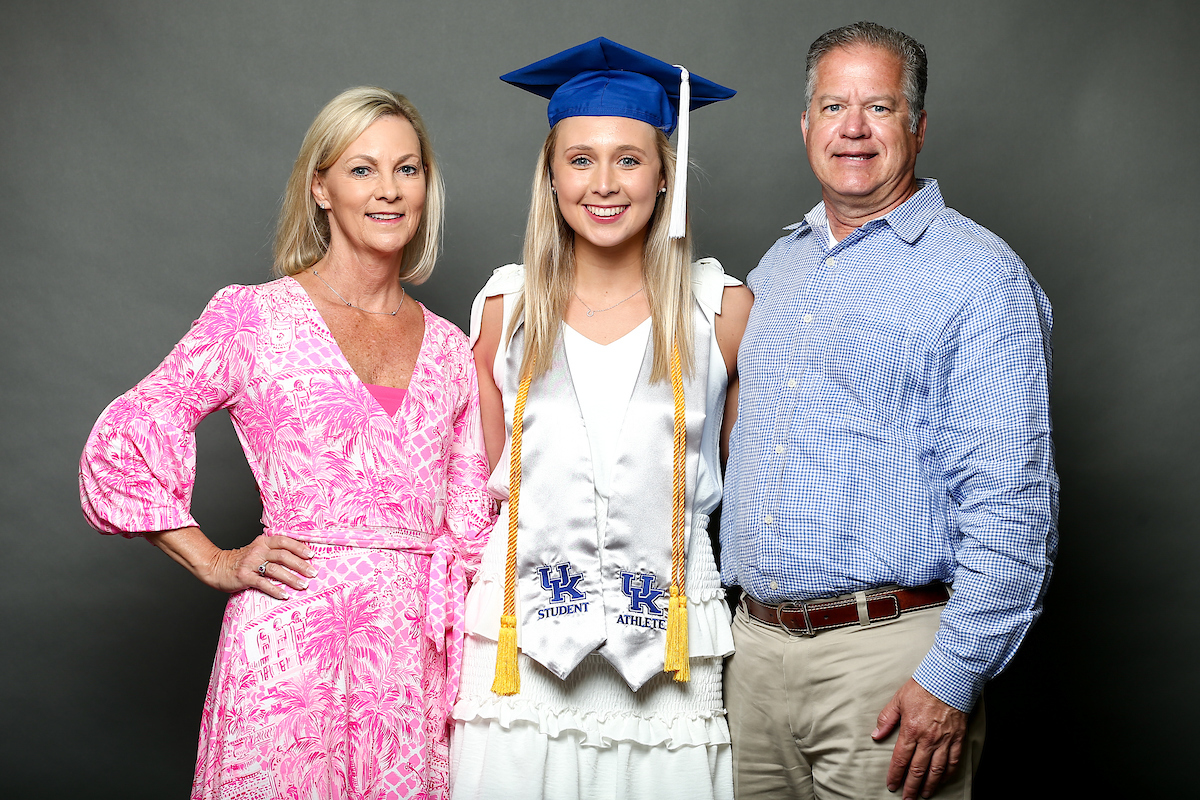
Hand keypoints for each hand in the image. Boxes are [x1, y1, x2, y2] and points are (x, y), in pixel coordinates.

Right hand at [147, 528, 316, 599]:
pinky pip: (263, 583)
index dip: (299, 547)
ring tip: (303, 585)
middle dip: (300, 565)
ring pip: (275, 569)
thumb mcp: (257, 550)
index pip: (284, 541)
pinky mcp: (244, 576)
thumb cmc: (241, 560)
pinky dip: (275, 589)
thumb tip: (298, 558)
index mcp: (263, 542)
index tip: (312, 555)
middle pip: (283, 555)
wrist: (216, 567)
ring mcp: (250, 563)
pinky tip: (284, 595)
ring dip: (291, 578)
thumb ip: (273, 551)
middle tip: (312, 573)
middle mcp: (258, 550)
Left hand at [872, 678, 967, 798]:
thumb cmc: (923, 687)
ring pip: (936, 770)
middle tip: (907, 798)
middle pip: (918, 769)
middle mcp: (928, 739)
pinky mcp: (957, 738)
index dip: (895, 775)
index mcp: (911, 730)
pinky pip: (953, 761)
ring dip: (930, 785)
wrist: (950, 678)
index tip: (892, 785)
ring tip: (924, 794)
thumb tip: (876, 735)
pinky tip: (942, 779)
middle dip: (911, 786)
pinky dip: (948, 773)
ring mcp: (944, 740)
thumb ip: (886, 719)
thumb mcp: (898, 700)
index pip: (900, 759)